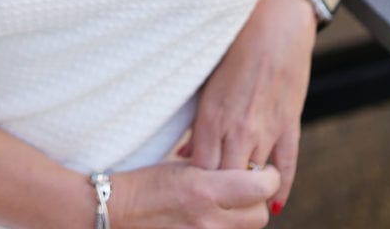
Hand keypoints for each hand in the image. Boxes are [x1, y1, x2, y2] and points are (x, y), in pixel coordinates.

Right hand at [111, 161, 280, 228]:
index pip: (260, 187)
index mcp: (205, 189)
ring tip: (229, 202)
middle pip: (259, 214)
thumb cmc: (148, 181)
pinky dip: (229, 227)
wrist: (120, 211)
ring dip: (245, 216)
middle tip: (246, 185)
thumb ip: (216, 169)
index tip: (262, 169)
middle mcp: (210, 220)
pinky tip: (216, 216)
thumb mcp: (182, 166)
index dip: (268, 176)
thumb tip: (246, 168)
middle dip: (257, 199)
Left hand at [180, 0, 316, 213]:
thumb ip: (199, 123)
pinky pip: (287, 167)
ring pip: (255, 178)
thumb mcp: (208, 83)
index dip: (197, 185)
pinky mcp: (290, 125)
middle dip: (221, 195)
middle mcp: (238, 128)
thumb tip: (188, 156)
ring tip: (241, 205)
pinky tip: (275, 203)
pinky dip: (280, 187)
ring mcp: (267, 129)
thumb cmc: (234, 48)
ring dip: (248, 192)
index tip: (193, 191)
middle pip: (227, 181)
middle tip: (216, 204)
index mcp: (211, 116)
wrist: (274, 24)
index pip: (200, 170)